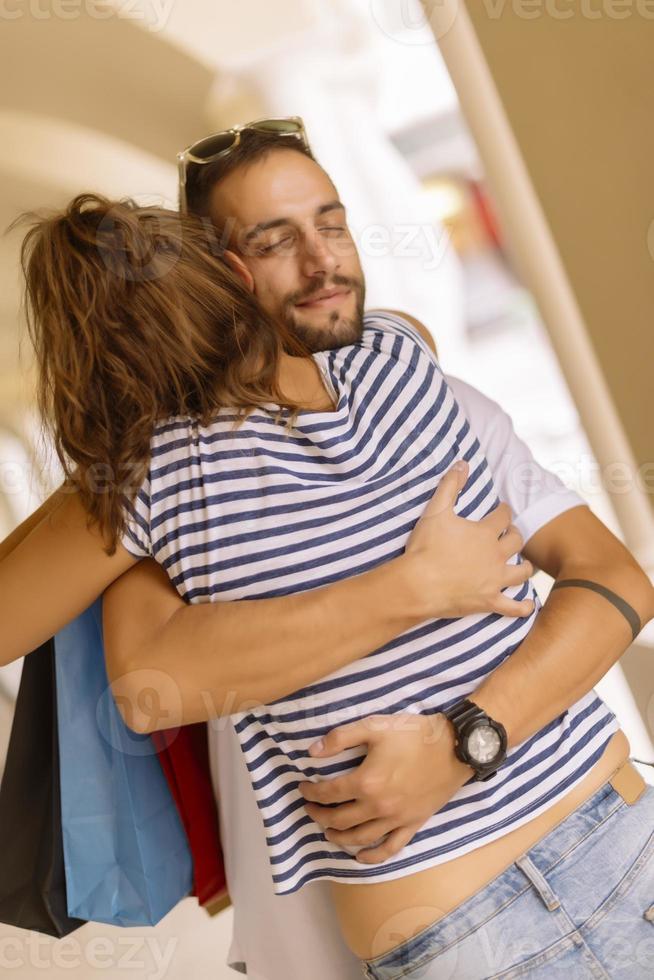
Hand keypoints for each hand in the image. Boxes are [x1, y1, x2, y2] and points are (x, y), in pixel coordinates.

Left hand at [298, 712, 472, 863]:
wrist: (455, 747)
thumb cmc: (414, 734)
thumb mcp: (374, 726)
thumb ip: (340, 738)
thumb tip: (312, 752)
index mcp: (366, 782)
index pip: (328, 793)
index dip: (311, 792)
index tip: (302, 788)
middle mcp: (378, 807)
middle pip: (339, 819)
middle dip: (319, 816)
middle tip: (310, 810)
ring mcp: (396, 819)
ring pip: (360, 838)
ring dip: (339, 837)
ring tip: (328, 831)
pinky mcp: (413, 824)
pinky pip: (390, 848)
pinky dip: (373, 856)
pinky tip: (361, 856)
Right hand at [402, 460, 534, 618]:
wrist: (418, 584)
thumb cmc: (425, 547)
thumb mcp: (436, 510)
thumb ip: (450, 485)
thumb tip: (463, 463)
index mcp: (484, 533)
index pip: (502, 517)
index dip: (504, 511)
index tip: (502, 509)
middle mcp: (494, 556)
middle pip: (515, 542)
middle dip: (514, 535)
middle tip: (510, 533)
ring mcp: (493, 580)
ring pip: (520, 573)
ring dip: (525, 568)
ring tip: (524, 565)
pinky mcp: (488, 601)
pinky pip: (512, 607)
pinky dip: (522, 607)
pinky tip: (529, 605)